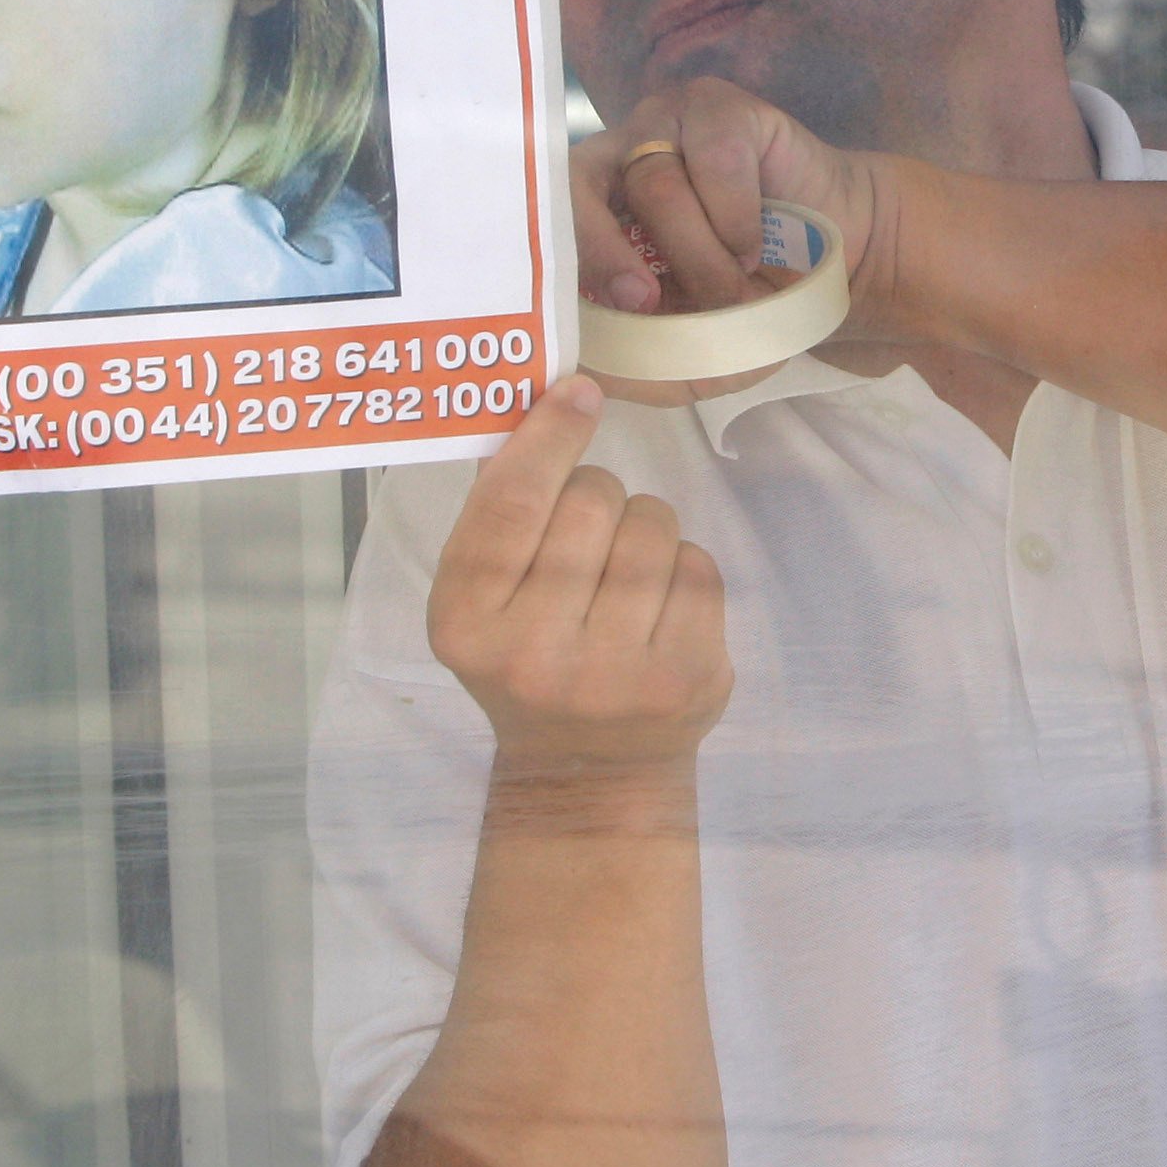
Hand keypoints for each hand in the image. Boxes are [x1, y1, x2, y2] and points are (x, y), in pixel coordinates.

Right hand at [426, 377, 732, 772]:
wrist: (585, 774)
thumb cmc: (527, 659)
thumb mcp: (481, 601)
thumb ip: (499, 514)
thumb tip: (547, 402)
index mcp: (467, 623)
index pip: (513, 502)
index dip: (550, 436)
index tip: (580, 392)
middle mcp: (534, 653)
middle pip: (592, 500)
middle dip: (597, 497)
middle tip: (587, 540)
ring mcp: (615, 673)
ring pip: (652, 524)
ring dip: (645, 530)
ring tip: (622, 579)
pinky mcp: (686, 678)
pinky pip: (698, 566)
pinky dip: (682, 570)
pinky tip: (658, 612)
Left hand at [571, 78, 898, 402]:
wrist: (837, 260)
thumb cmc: (751, 304)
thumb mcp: (693, 353)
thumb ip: (640, 364)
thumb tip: (581, 376)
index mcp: (592, 216)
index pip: (545, 222)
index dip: (567, 262)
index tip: (608, 308)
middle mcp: (615, 161)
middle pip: (579, 188)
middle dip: (606, 252)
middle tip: (646, 302)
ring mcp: (663, 125)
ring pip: (656, 186)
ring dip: (700, 254)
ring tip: (735, 284)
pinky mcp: (716, 107)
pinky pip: (713, 160)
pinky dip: (735, 218)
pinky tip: (754, 244)